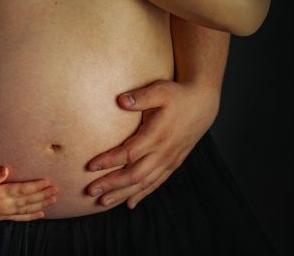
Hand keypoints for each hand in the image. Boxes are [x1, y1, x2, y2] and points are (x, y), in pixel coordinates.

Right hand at [0, 166, 57, 221]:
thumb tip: (6, 169)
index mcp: (3, 194)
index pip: (23, 189)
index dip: (36, 186)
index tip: (47, 181)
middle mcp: (8, 204)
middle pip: (29, 199)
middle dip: (44, 194)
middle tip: (56, 189)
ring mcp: (8, 212)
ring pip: (29, 208)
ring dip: (42, 204)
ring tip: (54, 199)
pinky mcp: (7, 217)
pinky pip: (23, 218)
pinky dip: (33, 216)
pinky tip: (42, 214)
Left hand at [85, 80, 218, 208]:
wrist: (203, 104)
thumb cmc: (178, 95)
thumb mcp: (161, 90)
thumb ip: (141, 97)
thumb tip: (121, 100)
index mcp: (157, 135)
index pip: (129, 154)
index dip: (109, 161)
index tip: (90, 166)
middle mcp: (164, 152)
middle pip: (134, 175)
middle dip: (112, 184)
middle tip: (90, 191)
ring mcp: (169, 160)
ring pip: (144, 183)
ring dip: (123, 194)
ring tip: (103, 202)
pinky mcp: (173, 163)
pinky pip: (156, 183)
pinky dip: (142, 194)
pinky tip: (129, 203)